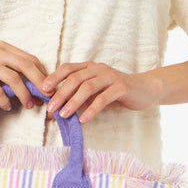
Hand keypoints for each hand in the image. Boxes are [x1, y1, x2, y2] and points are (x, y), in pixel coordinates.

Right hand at [0, 40, 48, 110]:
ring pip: (12, 77)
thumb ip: (11, 74)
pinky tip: (6, 107)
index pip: (30, 59)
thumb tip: (35, 90)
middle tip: (46, 97)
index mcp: (3, 48)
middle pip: (25, 65)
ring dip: (23, 94)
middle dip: (39, 82)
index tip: (49, 90)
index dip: (42, 74)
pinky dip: (4, 100)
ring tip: (28, 105)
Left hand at [39, 62, 162, 122]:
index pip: (68, 68)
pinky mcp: (121, 87)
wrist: (145, 90)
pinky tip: (84, 119)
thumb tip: (56, 110)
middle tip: (50, 108)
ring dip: (73, 102)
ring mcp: (110, 76)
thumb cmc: (115, 92)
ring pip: (87, 87)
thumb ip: (78, 98)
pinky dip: (91, 109)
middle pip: (74, 79)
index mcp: (90, 67)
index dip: (54, 78)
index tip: (43, 90)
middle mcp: (99, 69)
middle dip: (60, 94)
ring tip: (63, 115)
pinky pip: (103, 98)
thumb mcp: (95, 93)